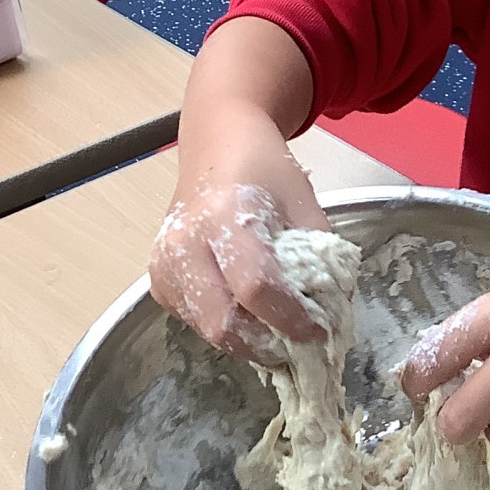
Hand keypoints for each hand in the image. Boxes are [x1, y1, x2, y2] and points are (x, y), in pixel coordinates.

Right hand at [149, 106, 330, 360]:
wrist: (218, 145)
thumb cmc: (265, 170)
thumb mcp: (304, 203)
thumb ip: (320, 257)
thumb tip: (333, 310)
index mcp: (225, 215)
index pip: (256, 288)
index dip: (291, 319)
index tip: (319, 331)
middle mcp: (185, 241)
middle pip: (222, 321)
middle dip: (265, 344)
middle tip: (296, 344)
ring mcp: (164, 261)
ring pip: (205, 328)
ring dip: (245, 340)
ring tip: (276, 331)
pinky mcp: (157, 276)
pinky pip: (191, 319)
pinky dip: (223, 325)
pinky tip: (246, 312)